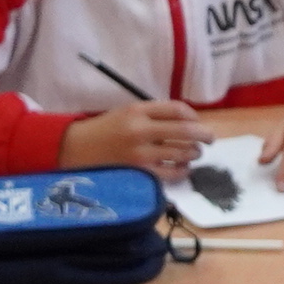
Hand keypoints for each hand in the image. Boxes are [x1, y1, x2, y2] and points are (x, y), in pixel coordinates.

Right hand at [65, 100, 211, 176]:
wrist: (74, 149)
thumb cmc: (103, 130)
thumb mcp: (125, 112)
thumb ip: (153, 114)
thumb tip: (187, 121)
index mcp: (138, 110)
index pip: (178, 110)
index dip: (193, 116)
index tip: (196, 122)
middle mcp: (141, 130)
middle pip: (187, 131)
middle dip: (205, 135)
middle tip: (210, 139)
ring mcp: (141, 154)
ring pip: (183, 153)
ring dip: (194, 153)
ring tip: (193, 154)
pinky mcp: (140, 173)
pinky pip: (172, 173)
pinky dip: (183, 170)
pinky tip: (182, 168)